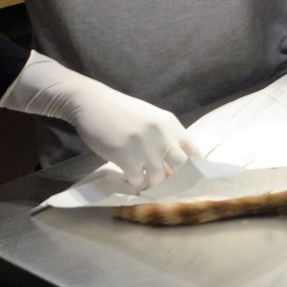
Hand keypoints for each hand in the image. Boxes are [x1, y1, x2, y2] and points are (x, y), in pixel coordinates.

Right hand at [0, 51, 200, 188]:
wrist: (92, 103)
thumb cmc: (120, 112)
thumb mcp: (149, 121)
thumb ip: (163, 140)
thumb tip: (171, 171)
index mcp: (170, 123)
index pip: (194, 151)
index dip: (194, 168)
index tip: (189, 179)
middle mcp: (162, 134)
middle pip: (182, 166)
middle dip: (175, 178)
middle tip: (163, 182)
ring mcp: (144, 145)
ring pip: (159, 177)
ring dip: (151, 182)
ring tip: (143, 179)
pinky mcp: (125, 155)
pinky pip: (138, 180)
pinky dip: (135, 183)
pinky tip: (130, 177)